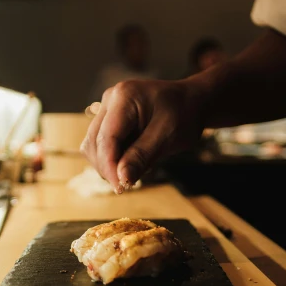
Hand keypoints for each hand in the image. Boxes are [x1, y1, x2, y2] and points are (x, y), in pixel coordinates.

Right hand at [81, 78, 205, 190]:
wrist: (192, 102)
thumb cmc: (184, 114)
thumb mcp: (168, 136)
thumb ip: (142, 156)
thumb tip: (121, 179)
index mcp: (124, 97)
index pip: (106, 138)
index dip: (109, 166)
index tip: (120, 188)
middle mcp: (110, 100)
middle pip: (94, 143)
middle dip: (108, 167)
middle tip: (129, 183)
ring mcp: (107, 109)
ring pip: (94, 146)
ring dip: (109, 164)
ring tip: (137, 167)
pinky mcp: (109, 120)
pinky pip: (102, 145)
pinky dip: (114, 158)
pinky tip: (133, 160)